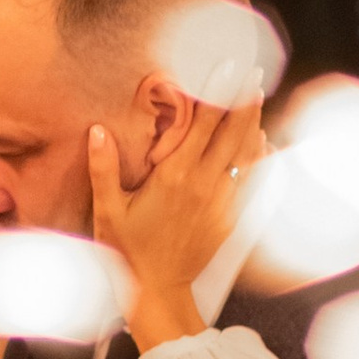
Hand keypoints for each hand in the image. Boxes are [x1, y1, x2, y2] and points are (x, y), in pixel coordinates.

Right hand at [90, 90, 264, 352]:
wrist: (158, 292)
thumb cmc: (128, 252)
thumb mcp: (107, 210)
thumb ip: (103, 168)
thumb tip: (97, 130)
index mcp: (175, 176)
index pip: (202, 122)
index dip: (216, 90)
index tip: (225, 66)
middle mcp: (204, 184)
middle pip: (232, 130)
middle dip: (242, 96)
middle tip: (251, 69)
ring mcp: (221, 200)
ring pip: (245, 151)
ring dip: (252, 120)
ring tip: (257, 93)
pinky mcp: (230, 217)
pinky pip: (250, 177)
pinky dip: (257, 154)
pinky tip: (261, 140)